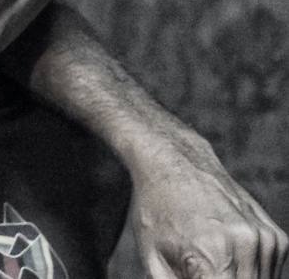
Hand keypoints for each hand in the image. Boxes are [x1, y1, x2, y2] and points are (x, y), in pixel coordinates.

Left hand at [130, 129, 285, 278]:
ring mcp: (266, 240)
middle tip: (202, 274)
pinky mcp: (277, 238)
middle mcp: (246, 246)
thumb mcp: (153, 260)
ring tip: (207, 266)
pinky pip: (272, 275)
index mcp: (211, 254)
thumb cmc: (156, 211)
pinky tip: (227, 263)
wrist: (175, 163)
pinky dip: (253, 277)